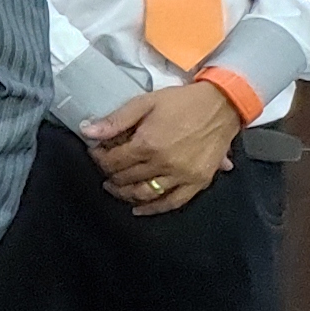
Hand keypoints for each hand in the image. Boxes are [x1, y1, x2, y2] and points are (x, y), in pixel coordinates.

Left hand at [86, 79, 242, 217]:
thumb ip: (116, 120)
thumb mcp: (145, 102)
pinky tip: (139, 209)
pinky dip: (154, 209)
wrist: (222, 104)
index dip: (99, 158)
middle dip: (110, 175)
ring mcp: (182, 176)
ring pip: (144, 194)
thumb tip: (86, 131)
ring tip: (115, 188)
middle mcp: (163, 164)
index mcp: (148, 144)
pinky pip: (173, 202)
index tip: (96, 154)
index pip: (112, 161)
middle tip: (105, 170)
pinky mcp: (198, 182)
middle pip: (126, 178)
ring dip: (125, 194)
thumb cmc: (182, 102)